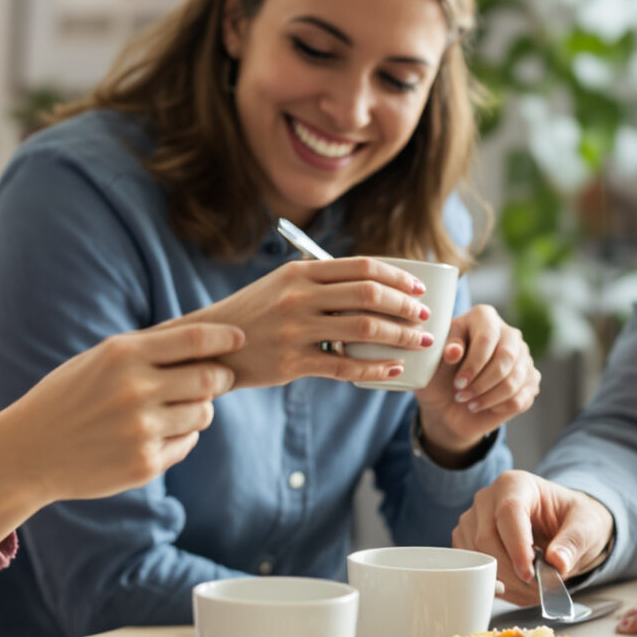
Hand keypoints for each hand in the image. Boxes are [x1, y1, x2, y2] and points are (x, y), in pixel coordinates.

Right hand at [0, 322, 243, 535]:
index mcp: (122, 355)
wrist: (29, 451)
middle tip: (217, 378)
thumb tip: (207, 339)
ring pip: (202, 414)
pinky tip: (154, 433)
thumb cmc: (68, 397)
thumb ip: (148, 350)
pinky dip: (181, 437)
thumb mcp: (99, 360)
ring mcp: (141, 431)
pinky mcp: (145, 464)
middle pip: (210, 378)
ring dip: (200, 409)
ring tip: (176, 407)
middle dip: (220, 377)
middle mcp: (135, 391)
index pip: (195, 340)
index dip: (225, 338)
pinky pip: (186, 443)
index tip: (238, 339)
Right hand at [177, 257, 434, 390]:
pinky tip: (394, 369)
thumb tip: (371, 283)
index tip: (418, 288)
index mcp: (300, 272)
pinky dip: (376, 368)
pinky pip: (346, 367)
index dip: (396, 276)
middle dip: (406, 307)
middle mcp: (300, 297)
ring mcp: (296, 330)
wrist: (210, 346)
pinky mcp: (294, 363)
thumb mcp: (280, 285)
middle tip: (425, 317)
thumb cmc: (253, 314)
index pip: (361, 267)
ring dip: (400, 336)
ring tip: (421, 342)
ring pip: (364, 330)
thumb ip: (319, 282)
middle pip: (369, 295)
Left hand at [413, 304, 538, 461]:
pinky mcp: (530, 381)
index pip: (487, 338)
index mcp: (484, 317)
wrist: (448, 404)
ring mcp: (524, 357)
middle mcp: (509, 333)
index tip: (458, 383)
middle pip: (506, 358)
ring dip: (488, 397)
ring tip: (469, 403)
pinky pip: (520, 398)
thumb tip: (454, 351)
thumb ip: (442, 352)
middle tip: (461, 396)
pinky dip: (498, 407)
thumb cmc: (439, 376)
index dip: (473, 364)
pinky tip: (483, 406)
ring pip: (514, 380)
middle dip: (482, 383)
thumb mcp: (433, 362)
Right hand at [451, 470, 613, 603]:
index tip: (530, 574)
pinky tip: (518, 587)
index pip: (508, 513)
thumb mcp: (586, 526)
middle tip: (539, 587)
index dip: (517, 546)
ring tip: (534, 589)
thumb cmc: (571, 519)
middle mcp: (487, 499)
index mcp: (516, 484)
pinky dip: (496, 585)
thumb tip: (557, 563)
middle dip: (512, 571)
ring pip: (476, 558)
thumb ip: (573, 542)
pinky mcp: (466, 542)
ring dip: (505, 582)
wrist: (561, 526)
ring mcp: (472, 521)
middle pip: (487, 539)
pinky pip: (472, 570)